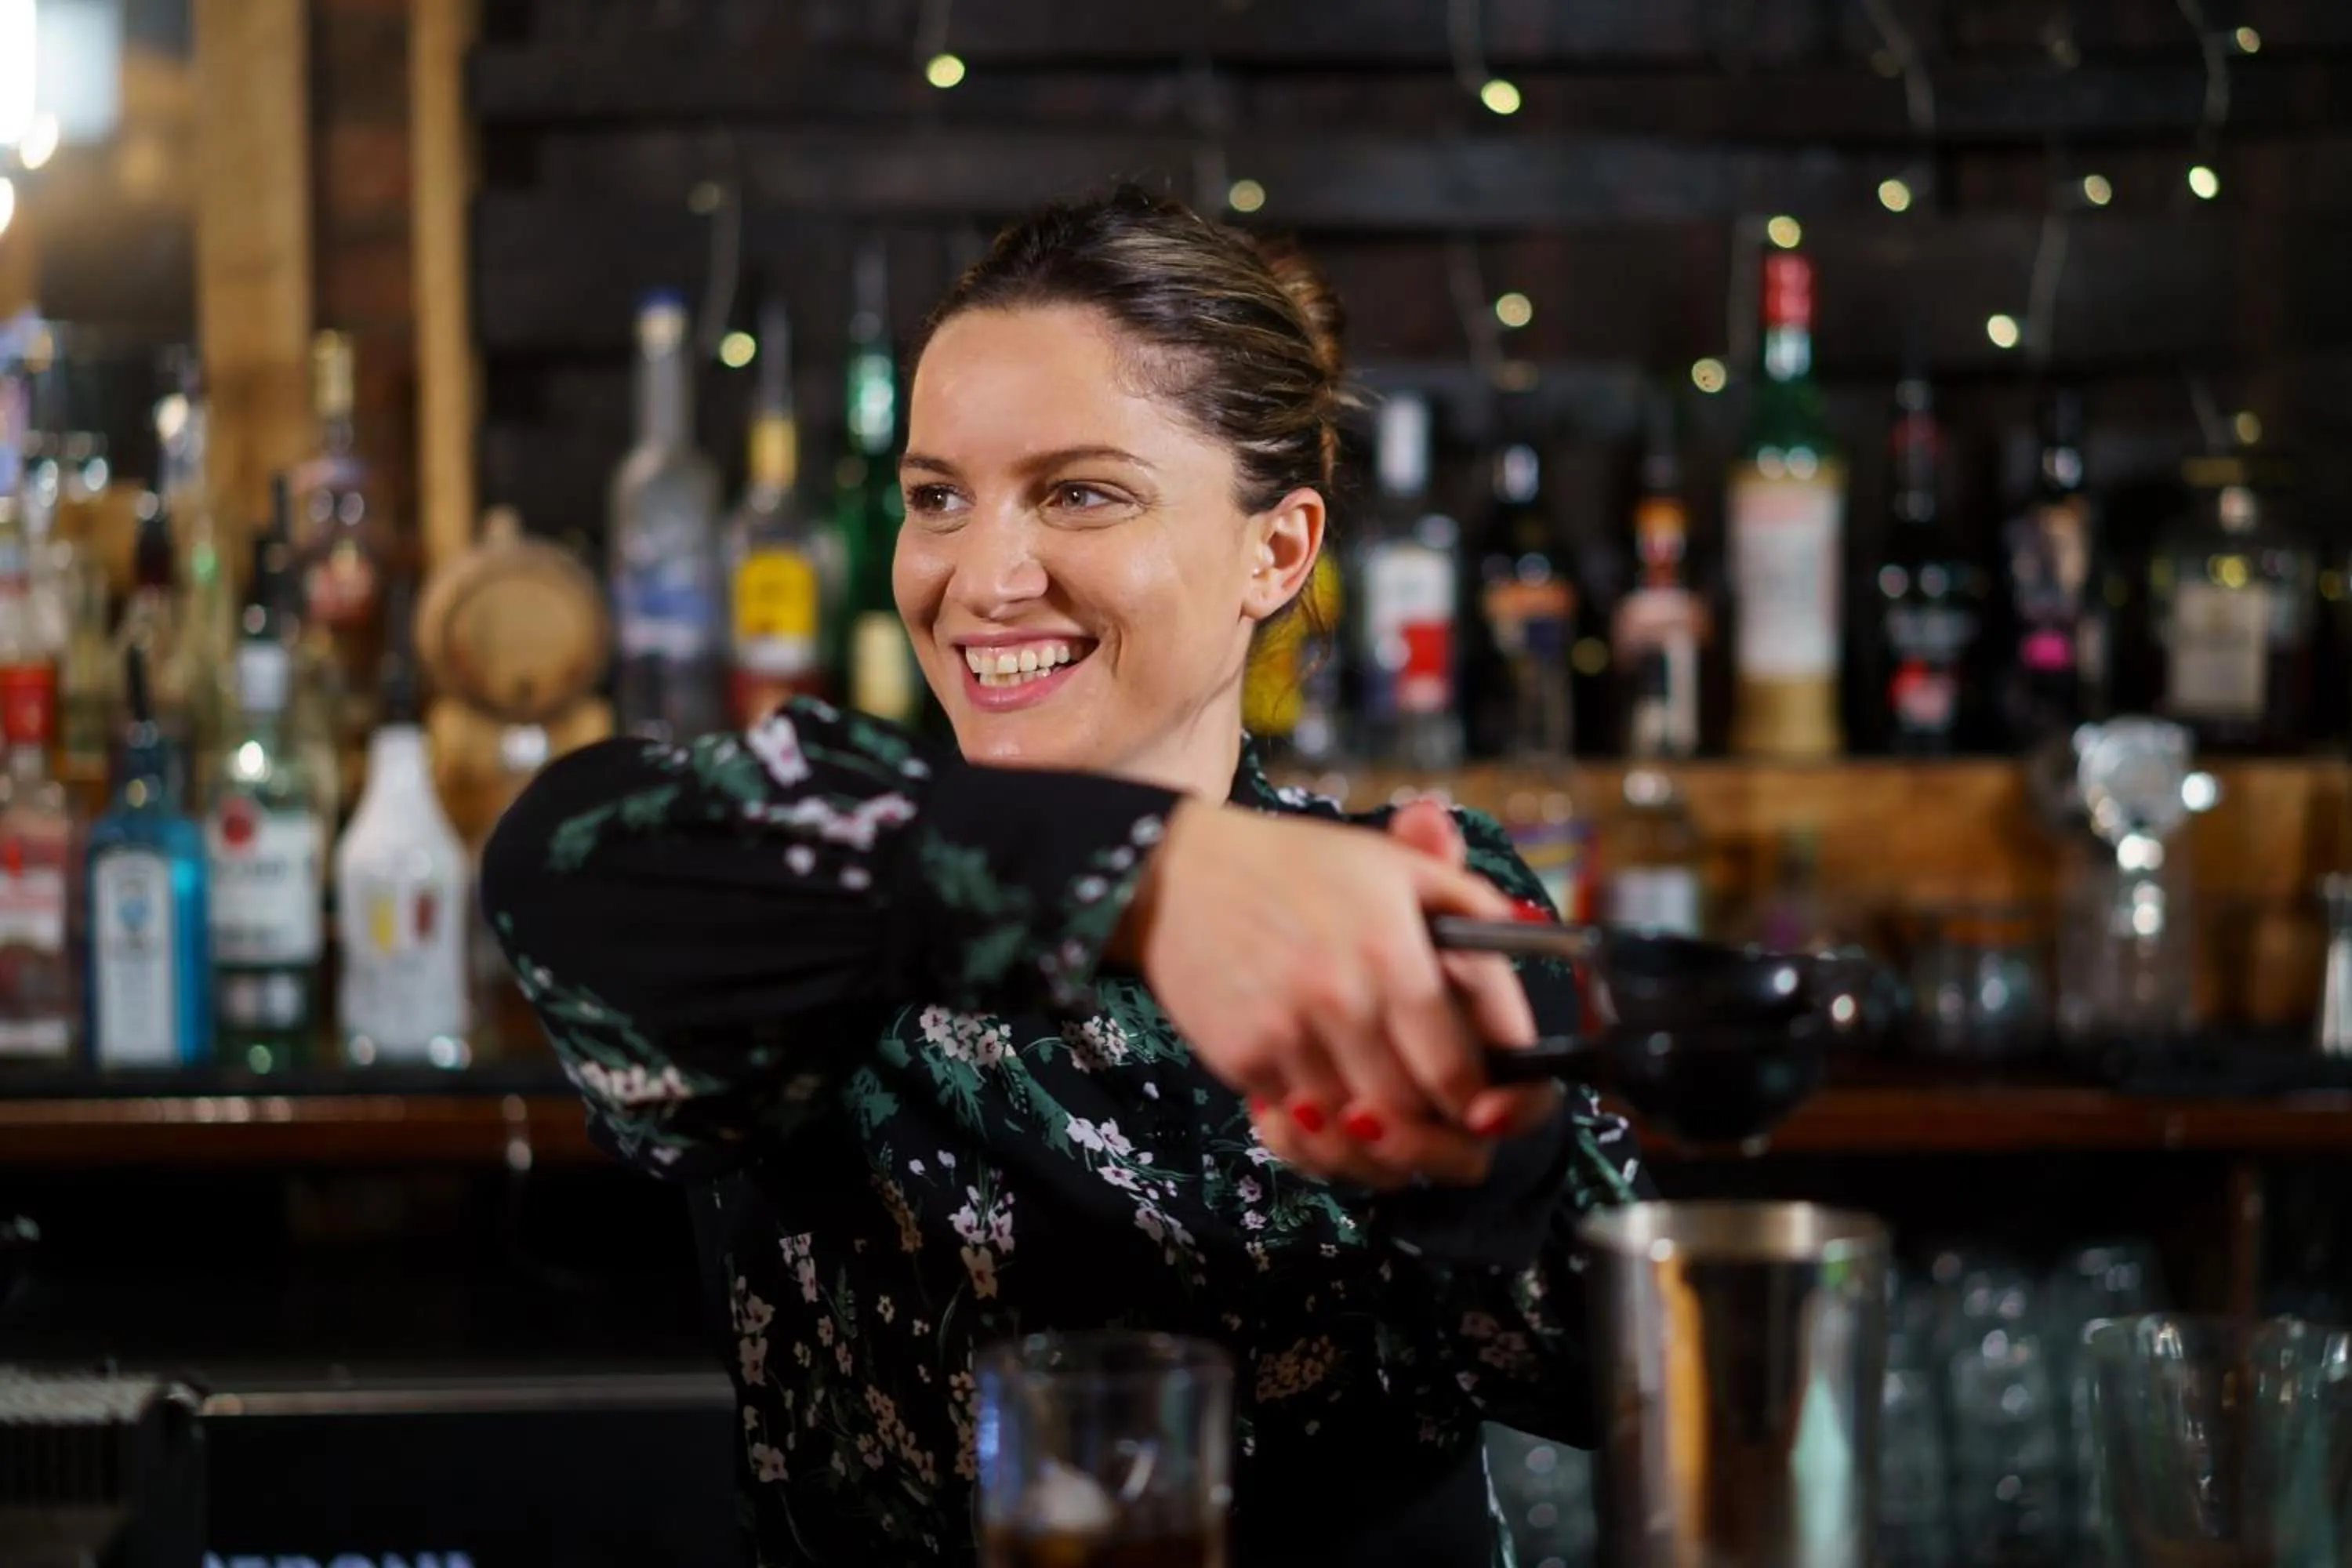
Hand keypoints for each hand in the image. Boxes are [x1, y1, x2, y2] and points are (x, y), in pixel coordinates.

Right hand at [1245, 801, 1560, 1187]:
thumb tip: (1548, 942)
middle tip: (1465, 1144)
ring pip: (1356, 1139)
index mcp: (1392, 951)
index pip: (1458, 1068)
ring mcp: (1287, 1035)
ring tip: (1407, 1143)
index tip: (1497, 1113)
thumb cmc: (1302, 869)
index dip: (1490, 1107)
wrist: (1180, 873)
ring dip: (1388, 1152)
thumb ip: (1474, 906)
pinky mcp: (1243, 1060)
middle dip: (1446, 1142)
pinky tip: (1342, 1122)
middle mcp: (1341, 998)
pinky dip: (1327, 1142)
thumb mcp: (1398, 867)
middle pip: (1412, 1118)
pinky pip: (1299, 1134)